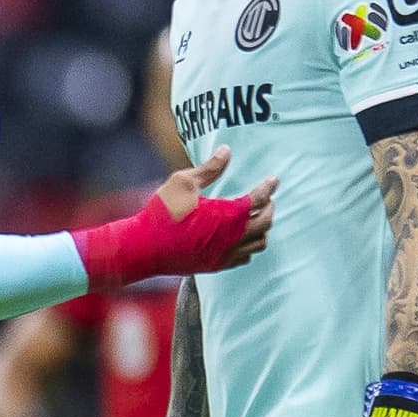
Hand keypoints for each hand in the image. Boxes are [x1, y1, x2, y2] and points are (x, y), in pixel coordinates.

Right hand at [71, 155, 277, 288]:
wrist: (144, 248)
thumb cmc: (162, 212)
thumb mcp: (184, 182)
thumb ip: (209, 168)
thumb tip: (226, 151)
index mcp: (228, 215)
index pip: (258, 199)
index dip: (268, 187)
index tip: (274, 179)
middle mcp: (233, 237)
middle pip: (265, 222)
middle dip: (269, 209)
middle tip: (267, 199)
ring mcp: (226, 254)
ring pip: (259, 243)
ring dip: (262, 229)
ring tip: (256, 218)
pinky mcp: (216, 265)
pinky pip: (244, 258)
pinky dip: (249, 246)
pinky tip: (241, 237)